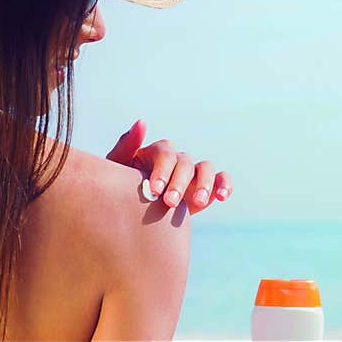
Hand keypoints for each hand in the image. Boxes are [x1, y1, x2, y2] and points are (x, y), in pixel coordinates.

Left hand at [105, 119, 232, 214]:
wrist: (131, 219)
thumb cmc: (119, 192)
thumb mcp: (117, 172)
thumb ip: (125, 147)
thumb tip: (142, 122)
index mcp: (156, 154)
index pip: (165, 153)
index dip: (162, 170)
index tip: (154, 190)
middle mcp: (176, 160)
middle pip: (185, 162)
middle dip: (179, 183)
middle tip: (170, 203)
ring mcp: (192, 173)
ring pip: (205, 168)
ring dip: (204, 184)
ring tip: (198, 202)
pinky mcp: (206, 187)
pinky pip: (221, 179)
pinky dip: (224, 184)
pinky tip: (222, 197)